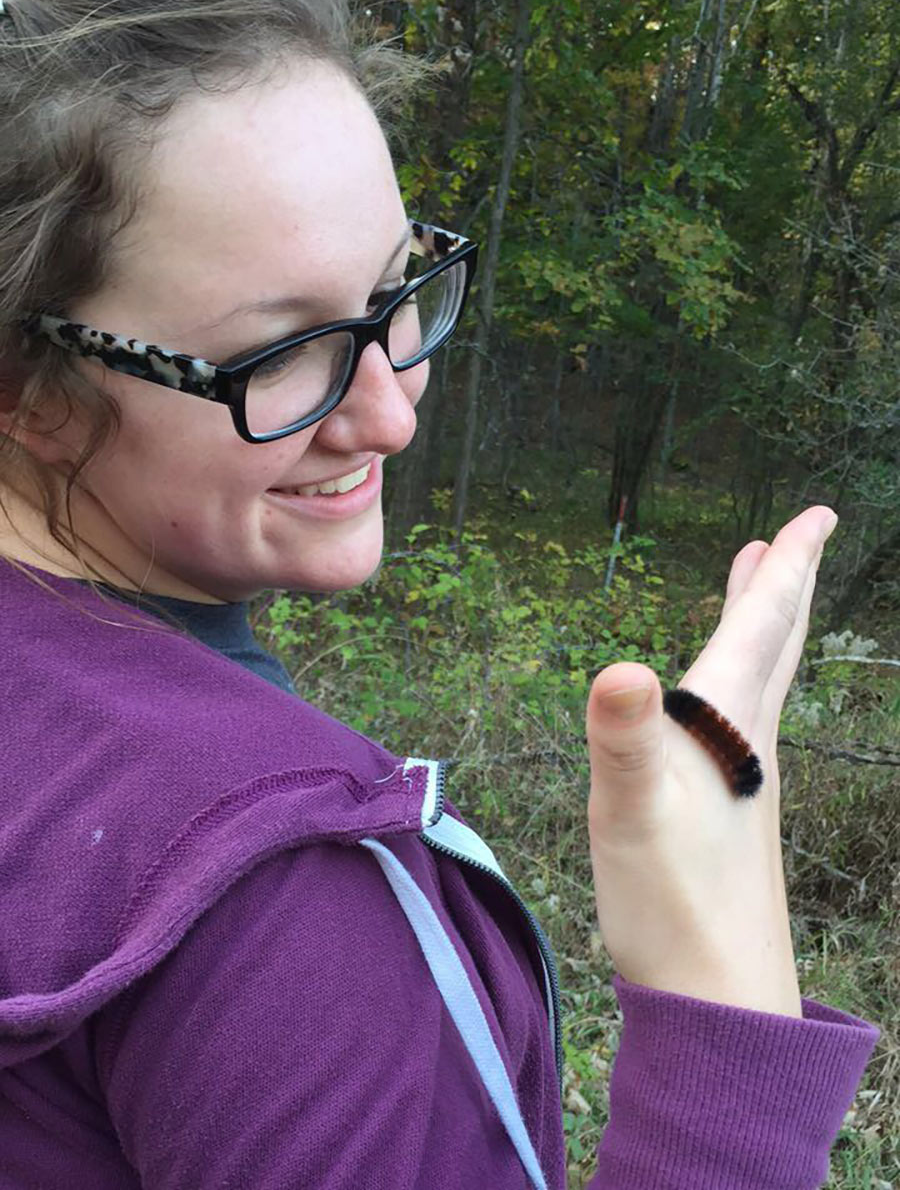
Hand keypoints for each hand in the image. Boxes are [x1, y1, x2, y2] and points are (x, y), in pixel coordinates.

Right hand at [586, 505, 836, 1016]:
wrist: (720, 1006)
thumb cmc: (677, 909)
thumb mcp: (635, 817)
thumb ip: (624, 741)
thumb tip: (620, 669)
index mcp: (731, 725)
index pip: (763, 626)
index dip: (786, 567)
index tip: (819, 515)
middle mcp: (748, 745)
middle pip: (773, 647)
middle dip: (783, 588)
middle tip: (798, 540)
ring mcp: (743, 784)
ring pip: (759, 686)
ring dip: (762, 632)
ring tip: (759, 600)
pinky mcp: (728, 818)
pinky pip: (739, 725)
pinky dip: (737, 688)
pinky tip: (718, 713)